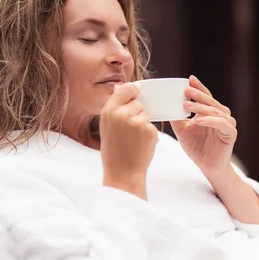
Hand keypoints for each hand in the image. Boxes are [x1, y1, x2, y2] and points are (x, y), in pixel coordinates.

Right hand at [100, 83, 157, 198]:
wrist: (123, 172)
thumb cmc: (114, 150)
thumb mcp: (107, 126)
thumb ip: (114, 107)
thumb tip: (120, 86)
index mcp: (109, 111)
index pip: (126, 89)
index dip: (132, 93)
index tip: (133, 100)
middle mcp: (122, 114)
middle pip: (138, 102)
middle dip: (136, 112)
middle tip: (128, 130)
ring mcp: (137, 122)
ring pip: (146, 114)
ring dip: (143, 123)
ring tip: (133, 138)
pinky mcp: (149, 130)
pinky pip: (152, 125)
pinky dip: (149, 133)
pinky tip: (140, 144)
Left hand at [171, 76, 236, 176]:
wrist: (207, 166)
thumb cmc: (197, 148)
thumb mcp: (182, 131)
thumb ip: (177, 118)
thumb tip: (165, 106)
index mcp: (211, 112)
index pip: (206, 96)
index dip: (199, 87)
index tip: (189, 79)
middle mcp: (221, 115)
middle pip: (210, 101)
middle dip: (198, 95)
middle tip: (186, 90)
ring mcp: (227, 124)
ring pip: (215, 111)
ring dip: (201, 107)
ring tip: (187, 105)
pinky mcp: (230, 133)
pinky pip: (221, 124)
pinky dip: (209, 121)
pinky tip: (198, 120)